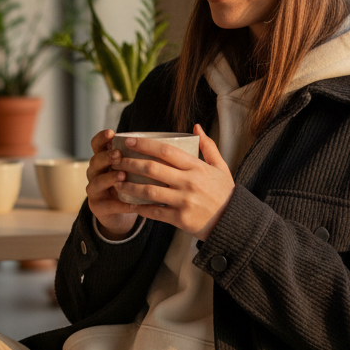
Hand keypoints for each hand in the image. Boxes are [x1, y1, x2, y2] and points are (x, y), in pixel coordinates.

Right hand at [85, 128, 139, 238]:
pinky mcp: (98, 207)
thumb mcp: (132, 168)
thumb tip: (170, 140)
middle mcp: (95, 173)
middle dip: (106, 157)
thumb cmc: (130, 184)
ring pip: (97, 182)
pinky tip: (133, 204)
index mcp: (103, 159)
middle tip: (118, 154)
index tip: (111, 132)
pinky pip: (109, 205)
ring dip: (109, 178)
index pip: (97, 145)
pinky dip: (121, 204)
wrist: (118, 212)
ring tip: (122, 175)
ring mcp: (95, 190)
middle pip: (95, 161)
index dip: (101, 138)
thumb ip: (141, 156)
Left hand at [113, 124, 234, 239]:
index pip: (167, 151)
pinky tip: (130, 204)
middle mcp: (189, 182)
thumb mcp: (221, 167)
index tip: (129, 141)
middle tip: (116, 160)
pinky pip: (154, 212)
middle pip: (153, 169)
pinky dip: (140, 208)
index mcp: (197, 167)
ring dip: (130, 186)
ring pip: (149, 191)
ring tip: (117, 181)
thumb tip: (196, 127)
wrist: (232, 222)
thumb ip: (208, 147)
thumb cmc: (225, 192)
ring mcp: (183, 201)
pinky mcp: (180, 219)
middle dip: (130, 163)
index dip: (145, 145)